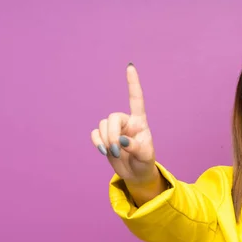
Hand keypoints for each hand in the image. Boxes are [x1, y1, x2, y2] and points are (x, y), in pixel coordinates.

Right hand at [91, 63, 156, 184]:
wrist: (136, 174)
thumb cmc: (144, 162)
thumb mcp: (145, 156)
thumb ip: (135, 147)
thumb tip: (121, 141)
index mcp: (140, 121)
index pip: (136, 99)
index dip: (132, 83)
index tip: (130, 67)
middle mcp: (126, 122)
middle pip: (113, 117)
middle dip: (112, 134)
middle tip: (117, 149)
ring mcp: (114, 129)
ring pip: (103, 125)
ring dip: (106, 140)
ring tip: (114, 153)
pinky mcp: (105, 138)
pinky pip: (95, 134)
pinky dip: (97, 142)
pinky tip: (104, 151)